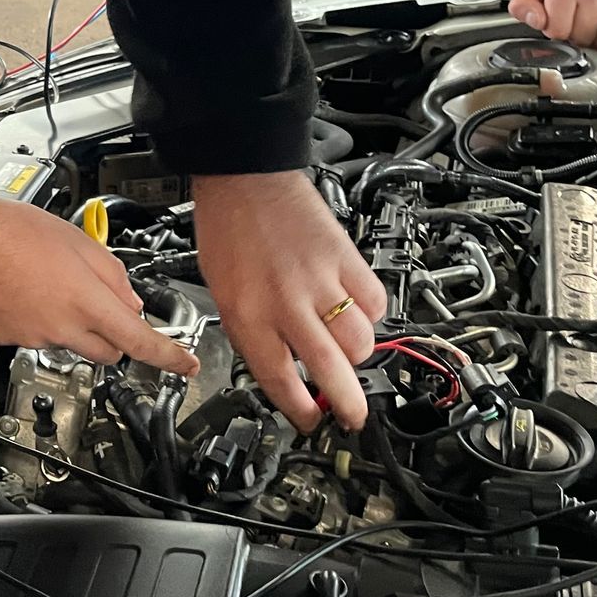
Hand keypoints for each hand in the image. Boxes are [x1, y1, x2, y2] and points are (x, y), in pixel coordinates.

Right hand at [0, 199, 199, 374]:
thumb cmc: (15, 232)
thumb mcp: (80, 242)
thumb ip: (112, 274)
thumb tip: (126, 300)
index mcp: (88, 302)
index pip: (141, 341)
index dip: (169, 357)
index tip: (185, 365)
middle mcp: (64, 328)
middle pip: (108, 352)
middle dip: (114, 335)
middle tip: (101, 305)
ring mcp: (34, 338)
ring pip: (70, 343)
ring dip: (72, 324)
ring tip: (48, 284)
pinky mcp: (9, 339)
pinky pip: (36, 338)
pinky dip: (39, 322)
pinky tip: (25, 293)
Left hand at [192, 171, 384, 432]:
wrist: (243, 175)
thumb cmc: (226, 228)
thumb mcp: (222, 290)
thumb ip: (252, 329)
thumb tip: (282, 365)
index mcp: (247, 314)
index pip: (278, 378)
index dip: (299, 409)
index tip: (310, 421)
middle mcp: (285, 302)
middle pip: (331, 370)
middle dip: (348, 405)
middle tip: (353, 417)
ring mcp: (320, 281)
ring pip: (360, 341)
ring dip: (357, 354)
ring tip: (347, 349)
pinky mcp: (345, 258)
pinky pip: (374, 302)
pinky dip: (370, 313)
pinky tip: (356, 310)